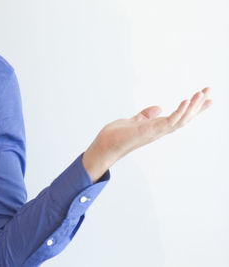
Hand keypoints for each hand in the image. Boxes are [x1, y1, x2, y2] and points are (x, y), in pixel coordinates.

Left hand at [83, 87, 212, 182]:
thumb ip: (146, 115)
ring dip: (192, 108)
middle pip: (184, 118)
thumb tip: (158, 108)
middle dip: (198, 106)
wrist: (104, 146)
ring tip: (202, 93)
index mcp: (157, 127)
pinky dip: (178, 112)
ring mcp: (156, 132)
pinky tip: (186, 101)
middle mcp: (159, 131)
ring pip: (180, 120)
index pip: (179, 117)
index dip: (194, 109)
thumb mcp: (134, 121)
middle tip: (209, 91)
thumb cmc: (117, 136)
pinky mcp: (149, 131)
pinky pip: (168, 122)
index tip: (207, 98)